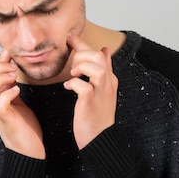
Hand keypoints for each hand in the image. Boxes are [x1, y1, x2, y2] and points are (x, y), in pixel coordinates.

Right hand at [0, 50, 44, 158]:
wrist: (28, 151)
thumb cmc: (24, 126)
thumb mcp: (17, 100)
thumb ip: (11, 85)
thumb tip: (12, 67)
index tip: (10, 53)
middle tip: (14, 68)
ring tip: (14, 77)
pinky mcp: (5, 120)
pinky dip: (7, 94)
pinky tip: (17, 91)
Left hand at [63, 33, 118, 148]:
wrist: (99, 139)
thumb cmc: (97, 115)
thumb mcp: (103, 89)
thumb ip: (103, 69)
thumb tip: (105, 50)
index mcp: (109, 79)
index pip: (99, 54)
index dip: (83, 45)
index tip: (70, 38)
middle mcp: (107, 83)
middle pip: (98, 55)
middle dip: (81, 55)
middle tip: (72, 67)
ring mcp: (100, 92)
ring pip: (95, 66)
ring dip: (80, 66)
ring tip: (72, 75)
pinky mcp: (91, 101)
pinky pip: (83, 85)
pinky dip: (73, 83)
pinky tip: (68, 88)